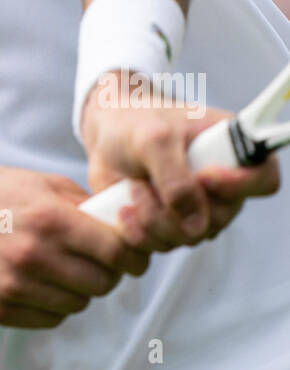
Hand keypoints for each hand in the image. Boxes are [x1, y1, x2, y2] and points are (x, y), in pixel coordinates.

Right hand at [0, 164, 150, 329]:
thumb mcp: (36, 182)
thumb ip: (81, 203)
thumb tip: (121, 223)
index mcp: (48, 218)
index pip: (117, 251)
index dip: (133, 255)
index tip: (133, 255)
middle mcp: (34, 255)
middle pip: (103, 283)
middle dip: (106, 272)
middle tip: (94, 260)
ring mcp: (15, 287)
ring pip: (78, 304)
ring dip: (77, 289)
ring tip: (59, 268)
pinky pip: (50, 319)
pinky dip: (52, 305)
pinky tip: (38, 283)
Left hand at [81, 70, 280, 249]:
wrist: (104, 135)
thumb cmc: (133, 122)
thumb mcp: (153, 139)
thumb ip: (176, 178)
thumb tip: (196, 222)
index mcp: (230, 147)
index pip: (264, 178)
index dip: (241, 186)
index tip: (204, 177)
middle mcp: (222, 183)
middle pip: (221, 219)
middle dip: (176, 208)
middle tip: (147, 182)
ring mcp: (199, 207)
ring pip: (191, 237)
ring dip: (153, 219)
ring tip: (134, 189)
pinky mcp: (173, 224)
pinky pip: (165, 246)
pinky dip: (140, 233)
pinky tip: (124, 209)